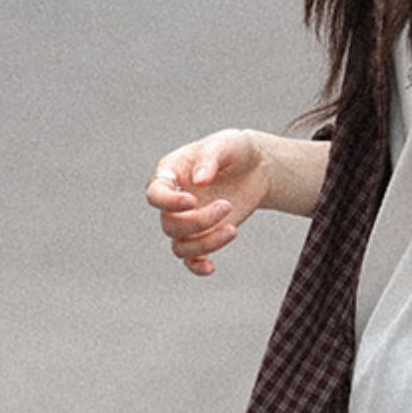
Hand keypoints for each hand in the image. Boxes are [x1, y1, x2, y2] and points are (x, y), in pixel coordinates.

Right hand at [146, 129, 269, 275]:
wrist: (256, 166)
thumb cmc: (234, 150)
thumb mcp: (224, 144)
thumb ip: (210, 159)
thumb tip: (199, 181)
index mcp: (170, 175)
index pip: (155, 195)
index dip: (169, 203)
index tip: (193, 201)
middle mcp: (174, 202)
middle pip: (170, 224)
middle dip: (198, 221)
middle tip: (227, 205)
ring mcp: (188, 221)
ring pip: (180, 246)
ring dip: (204, 244)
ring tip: (232, 230)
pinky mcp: (205, 235)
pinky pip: (190, 259)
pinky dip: (197, 267)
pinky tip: (211, 268)